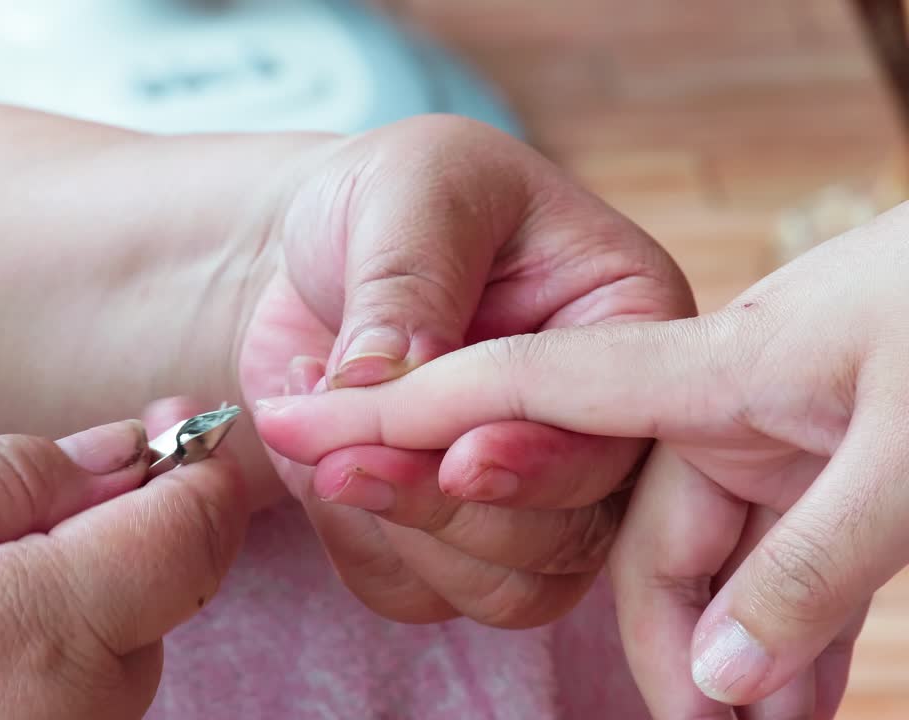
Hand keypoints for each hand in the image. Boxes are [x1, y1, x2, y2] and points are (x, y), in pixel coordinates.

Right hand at [0, 401, 246, 718]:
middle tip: (5, 516)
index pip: (193, 535)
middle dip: (113, 532)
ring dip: (75, 599)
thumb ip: (6, 477)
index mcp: (44, 633)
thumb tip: (123, 450)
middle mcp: (82, 718)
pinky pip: (83, 704)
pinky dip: (51, 657)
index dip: (196, 468)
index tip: (175, 423)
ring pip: (124, 649)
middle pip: (164, 591)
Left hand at [254, 202, 908, 717]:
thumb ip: (410, 280)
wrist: (320, 249)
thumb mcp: (413, 192)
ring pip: (506, 590)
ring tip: (313, 440)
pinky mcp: (451, 532)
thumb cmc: (395, 196)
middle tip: (339, 457)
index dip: (540, 460)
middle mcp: (598, 429)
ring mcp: (533, 494)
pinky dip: (353, 543)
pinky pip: (417, 593)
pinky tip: (312, 458)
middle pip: (572, 535)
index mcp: (629, 328)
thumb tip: (391, 379)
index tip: (456, 455)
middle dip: (446, 507)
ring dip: (400, 536)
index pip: (619, 431)